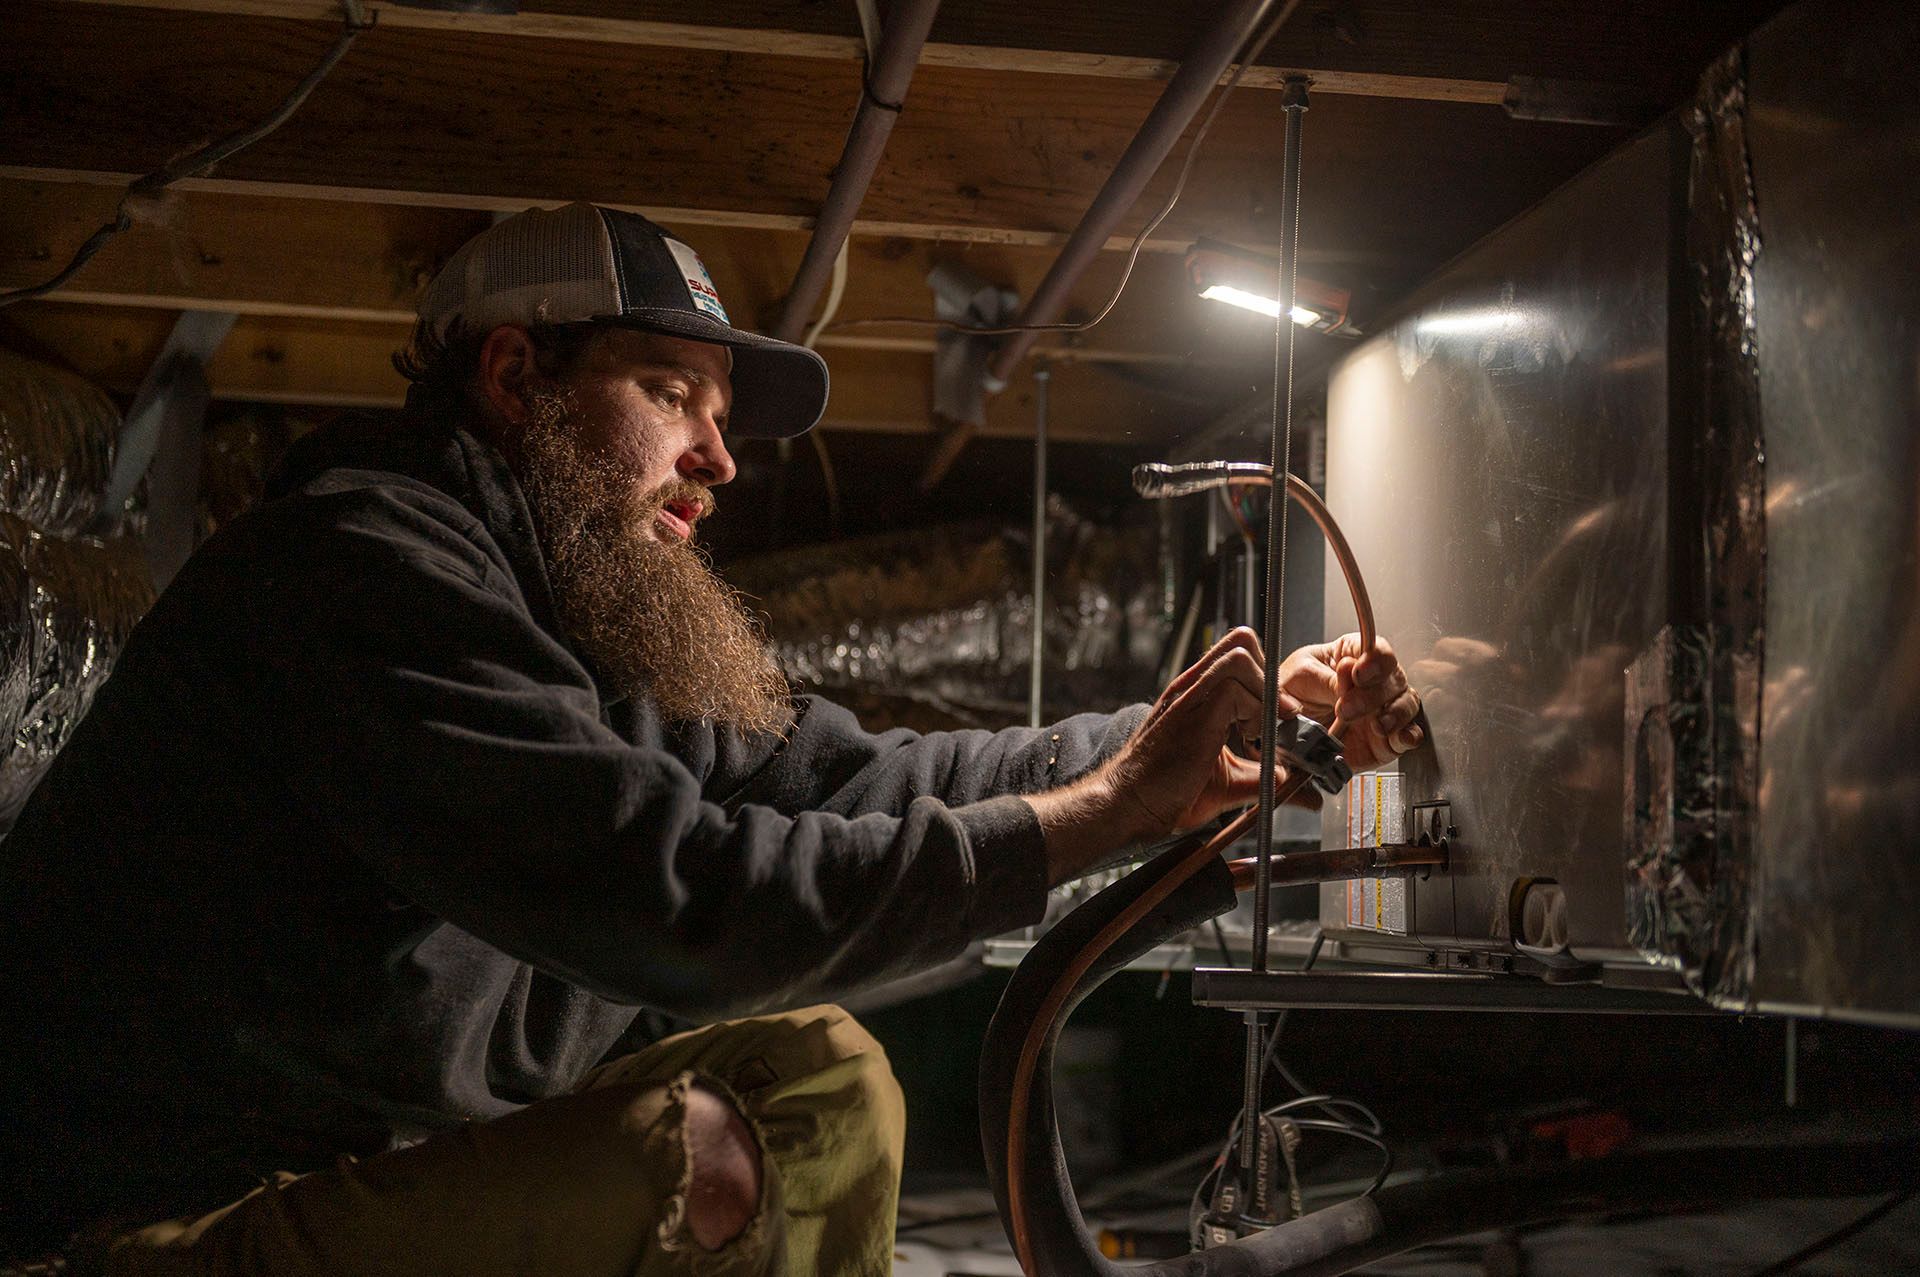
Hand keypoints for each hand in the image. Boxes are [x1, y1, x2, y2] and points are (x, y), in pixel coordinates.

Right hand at [1030, 628, 1298, 882]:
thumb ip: (1268, 780)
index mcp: (1201, 696)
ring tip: (1257, 730)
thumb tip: (1308, 796)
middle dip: (1269, 679)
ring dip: (1263, 693)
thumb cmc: (1169, 794)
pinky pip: (1234, 687)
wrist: (1129, 807)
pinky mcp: (1191, 712)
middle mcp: (1194, 686)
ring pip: (1240, 657)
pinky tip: (1246, 739)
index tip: (1278, 719)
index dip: (1268, 679)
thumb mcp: (1232, 783)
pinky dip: (1254, 711)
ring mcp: (1190, 695)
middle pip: (1242, 641)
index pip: (1241, 654)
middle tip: (1272, 719)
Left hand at [1277, 632, 1421, 774]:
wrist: (1286, 736)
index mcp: (1348, 656)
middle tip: (1346, 708)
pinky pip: (1409, 734)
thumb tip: (1342, 677)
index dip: (1372, 659)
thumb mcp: (1293, 682)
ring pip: (1407, 703)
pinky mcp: (1386, 739)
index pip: (1373, 649)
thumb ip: (1319, 680)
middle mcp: (1372, 681)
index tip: (1357, 672)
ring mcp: (1382, 709)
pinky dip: (1409, 735)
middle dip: (1372, 693)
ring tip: (1375, 726)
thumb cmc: (1291, 698)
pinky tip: (1399, 737)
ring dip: (1394, 714)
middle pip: (1393, 676)